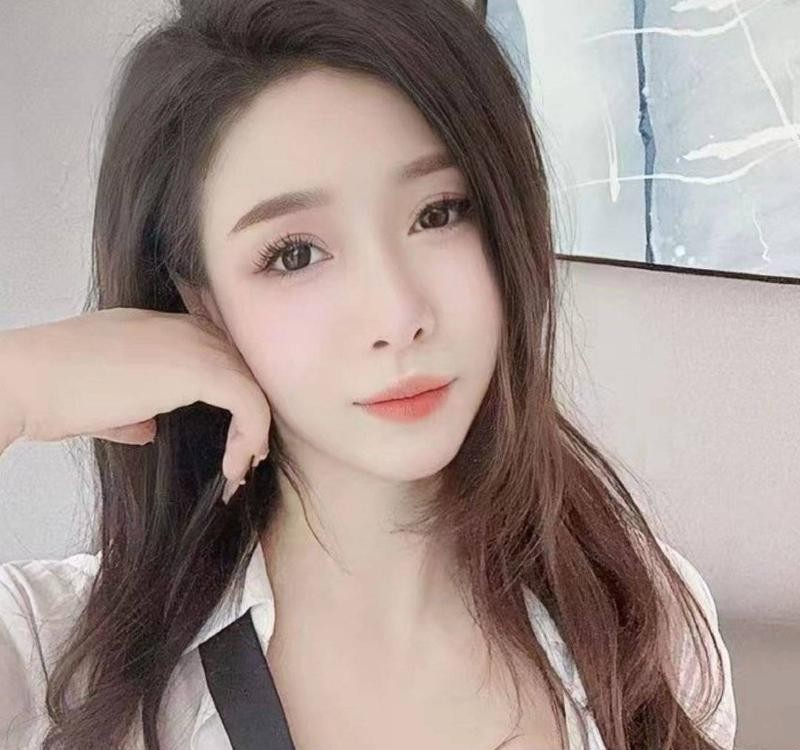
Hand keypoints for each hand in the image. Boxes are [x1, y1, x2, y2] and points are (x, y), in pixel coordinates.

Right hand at [1, 307, 271, 499]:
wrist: (26, 380)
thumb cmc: (52, 392)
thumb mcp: (103, 398)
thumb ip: (134, 409)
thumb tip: (147, 430)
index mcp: (164, 329)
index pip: (218, 358)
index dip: (230, 399)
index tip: (230, 440)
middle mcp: (185, 328)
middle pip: (241, 371)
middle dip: (248, 417)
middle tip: (242, 459)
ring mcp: (194, 343)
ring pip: (252, 386)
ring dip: (252, 434)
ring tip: (238, 471)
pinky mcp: (198, 368)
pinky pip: (250, 403)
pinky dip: (251, 437)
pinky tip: (234, 468)